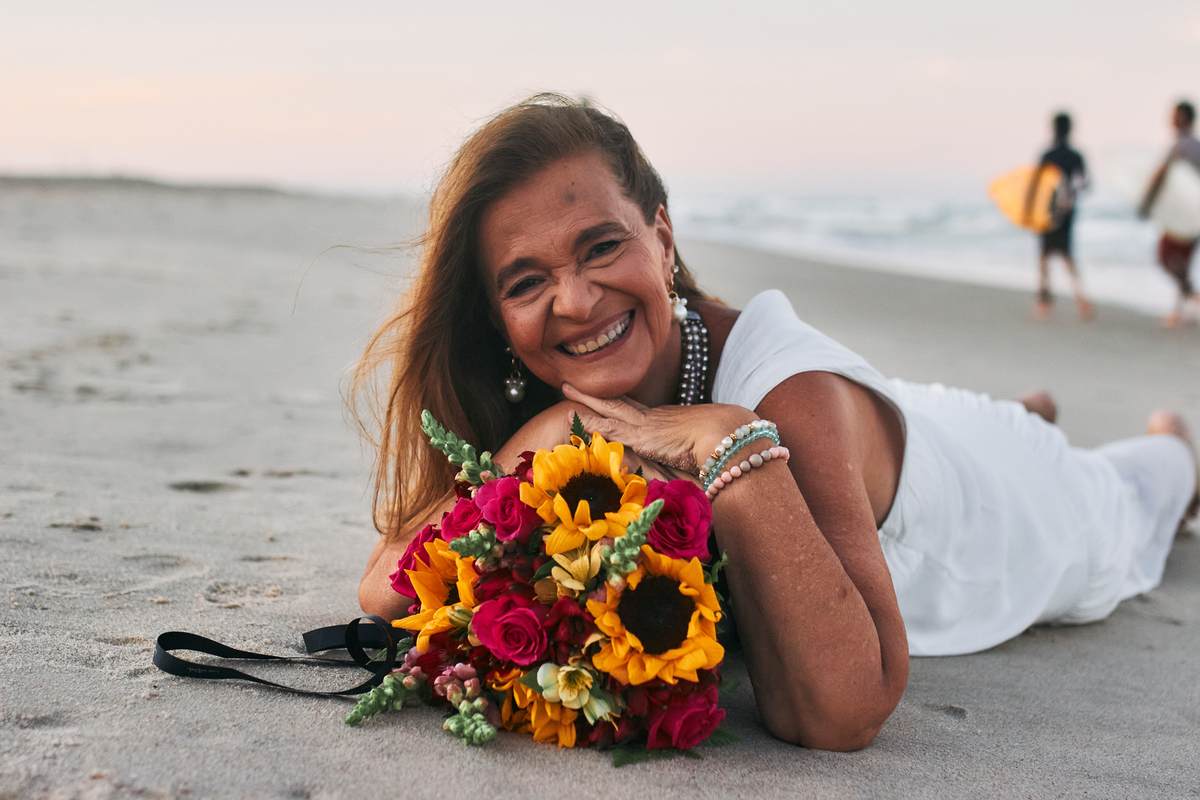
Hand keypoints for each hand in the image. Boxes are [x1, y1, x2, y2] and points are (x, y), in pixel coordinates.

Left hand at [562, 383, 754, 476]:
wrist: (729, 436)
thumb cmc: (726, 444)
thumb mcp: (705, 451)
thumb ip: (694, 458)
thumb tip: (699, 470)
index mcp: (668, 421)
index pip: (638, 411)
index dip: (619, 404)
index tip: (605, 398)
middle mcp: (655, 418)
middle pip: (620, 403)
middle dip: (597, 394)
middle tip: (573, 383)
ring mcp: (647, 425)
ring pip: (609, 408)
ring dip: (586, 400)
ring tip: (565, 389)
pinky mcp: (642, 436)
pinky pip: (609, 425)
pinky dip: (589, 420)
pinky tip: (571, 416)